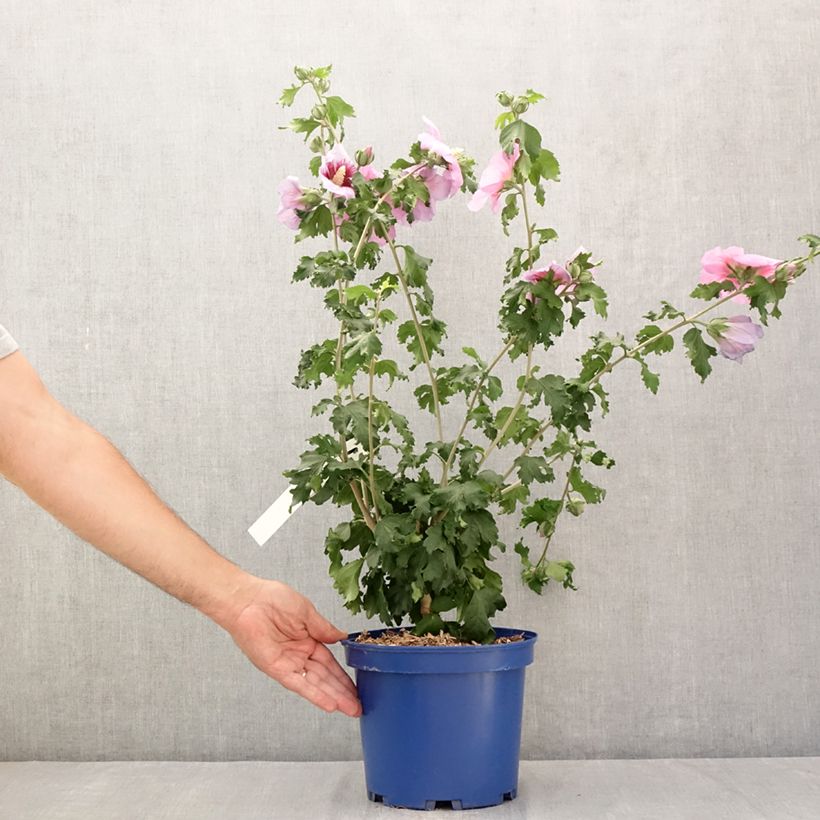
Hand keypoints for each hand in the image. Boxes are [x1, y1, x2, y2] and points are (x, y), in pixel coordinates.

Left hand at [224, 577, 360, 716]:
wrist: (248, 600)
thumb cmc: (272, 599)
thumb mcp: (307, 612)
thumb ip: (324, 628)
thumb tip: (342, 637)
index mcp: (308, 640)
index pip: (330, 663)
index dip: (344, 676)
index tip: (358, 687)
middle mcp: (299, 655)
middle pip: (325, 677)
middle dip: (343, 692)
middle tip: (358, 706)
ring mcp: (288, 663)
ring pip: (315, 684)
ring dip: (334, 697)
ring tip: (351, 709)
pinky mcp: (277, 669)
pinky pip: (299, 684)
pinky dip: (314, 695)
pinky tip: (329, 704)